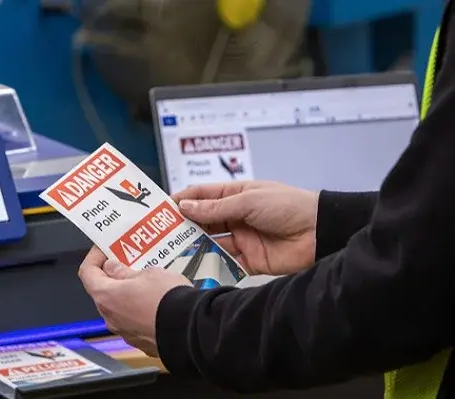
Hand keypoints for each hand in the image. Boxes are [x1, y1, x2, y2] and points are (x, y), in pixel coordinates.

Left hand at [78, 247, 191, 356]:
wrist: (190, 330)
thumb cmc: (168, 299)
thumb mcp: (148, 273)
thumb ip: (125, 271)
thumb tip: (112, 268)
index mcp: (106, 297)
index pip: (87, 273)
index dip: (94, 257)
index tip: (104, 249)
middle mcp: (110, 317)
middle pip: (102, 292)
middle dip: (112, 276)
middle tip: (126, 262)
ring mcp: (124, 332)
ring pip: (119, 308)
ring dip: (126, 294)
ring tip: (144, 281)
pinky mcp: (140, 342)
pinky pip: (134, 322)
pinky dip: (138, 310)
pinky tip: (154, 301)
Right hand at [172, 181, 318, 275]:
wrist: (321, 234)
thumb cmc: (287, 207)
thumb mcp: (249, 201)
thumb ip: (216, 208)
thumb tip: (184, 206)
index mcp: (235, 196)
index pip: (201, 196)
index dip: (181, 201)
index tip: (160, 210)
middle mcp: (234, 217)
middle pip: (202, 221)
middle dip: (183, 227)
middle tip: (160, 235)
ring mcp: (240, 240)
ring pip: (209, 243)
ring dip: (193, 247)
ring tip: (171, 253)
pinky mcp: (248, 261)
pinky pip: (224, 264)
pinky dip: (210, 266)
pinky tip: (193, 268)